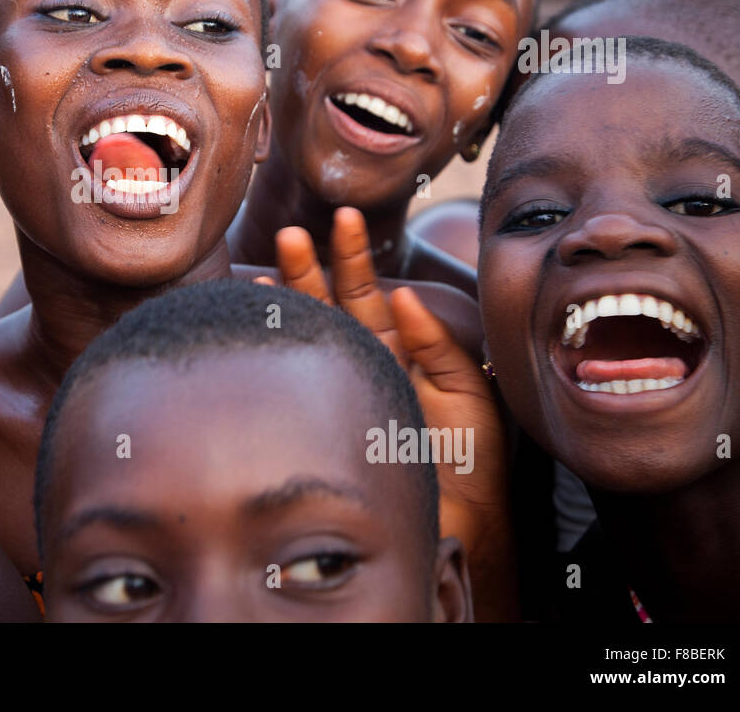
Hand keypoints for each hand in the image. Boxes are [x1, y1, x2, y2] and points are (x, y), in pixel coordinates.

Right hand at [265, 208, 514, 616]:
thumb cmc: (474, 458)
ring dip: (292, 297)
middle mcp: (363, 363)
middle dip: (310, 268)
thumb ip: (437, 344)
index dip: (353, 259)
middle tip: (292, 233)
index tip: (342, 219)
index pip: (368, 296)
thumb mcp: (468, 389)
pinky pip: (304, 377)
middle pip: (329, 306)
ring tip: (274, 263)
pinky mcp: (329, 418)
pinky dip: (285, 345)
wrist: (464, 520)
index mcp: (397, 351)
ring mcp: (342, 388)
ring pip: (311, 335)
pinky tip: (265, 318)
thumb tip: (404, 297)